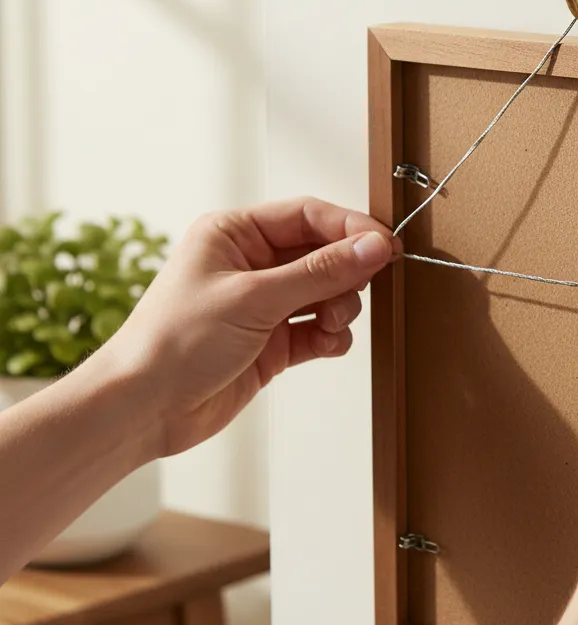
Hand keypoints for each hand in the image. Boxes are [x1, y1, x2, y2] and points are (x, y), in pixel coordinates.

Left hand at [105, 198, 396, 455]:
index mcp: (235, 234)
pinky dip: (331, 337)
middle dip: (346, 273)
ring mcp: (264, 305)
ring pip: (327, 293)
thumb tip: (373, 247)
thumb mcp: (254, 298)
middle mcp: (251, 264)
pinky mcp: (273, 342)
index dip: (350, 229)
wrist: (144, 409)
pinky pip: (320, 330)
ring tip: (331, 324)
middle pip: (323, 254)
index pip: (308, 215)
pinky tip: (325, 344)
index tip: (386, 247)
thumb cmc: (174, 343)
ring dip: (340, 308)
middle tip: (357, 291)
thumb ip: (320, 272)